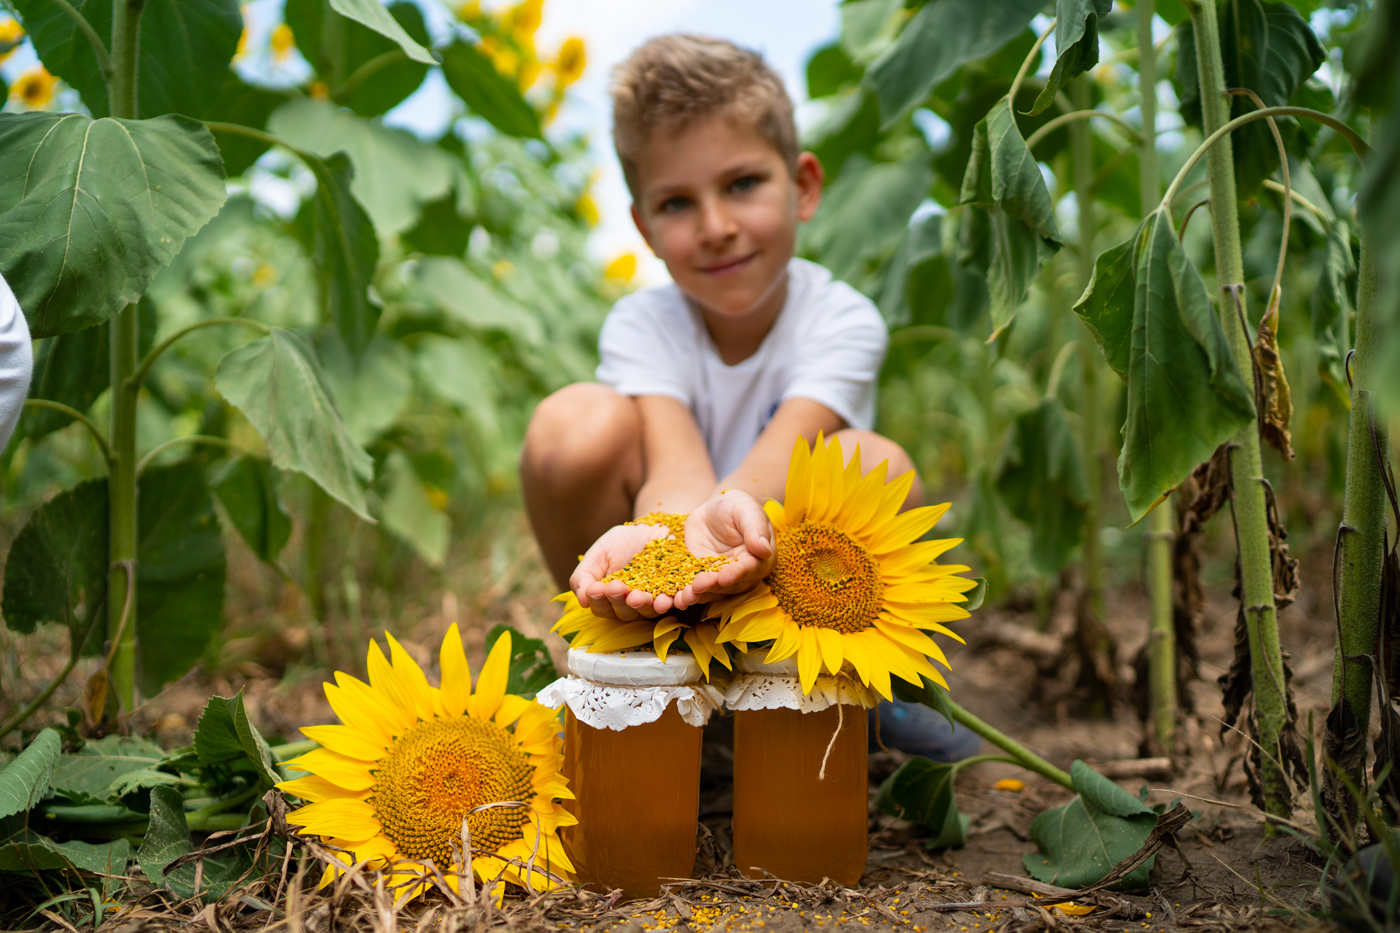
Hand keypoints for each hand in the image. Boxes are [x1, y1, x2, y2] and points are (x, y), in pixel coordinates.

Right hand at [570, 522, 671, 620]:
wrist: (649, 528)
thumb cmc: (619, 543)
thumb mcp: (597, 555)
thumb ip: (584, 576)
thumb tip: (582, 600)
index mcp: (609, 600)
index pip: (601, 607)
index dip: (598, 600)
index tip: (595, 589)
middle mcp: (631, 606)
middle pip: (624, 613)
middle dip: (619, 601)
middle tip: (616, 587)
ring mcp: (653, 601)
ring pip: (646, 610)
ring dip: (641, 605)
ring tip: (636, 596)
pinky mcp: (673, 593)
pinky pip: (671, 602)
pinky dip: (667, 603)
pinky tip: (663, 601)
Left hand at [671, 490, 774, 609]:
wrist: (713, 510)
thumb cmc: (736, 505)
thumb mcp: (746, 509)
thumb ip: (755, 528)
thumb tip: (764, 550)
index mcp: (759, 559)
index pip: (749, 569)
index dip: (736, 574)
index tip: (723, 577)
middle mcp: (742, 574)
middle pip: (728, 585)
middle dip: (712, 587)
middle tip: (697, 586)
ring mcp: (720, 578)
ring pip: (711, 591)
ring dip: (697, 596)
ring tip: (683, 598)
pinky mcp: (701, 577)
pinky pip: (693, 588)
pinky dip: (684, 595)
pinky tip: (673, 599)